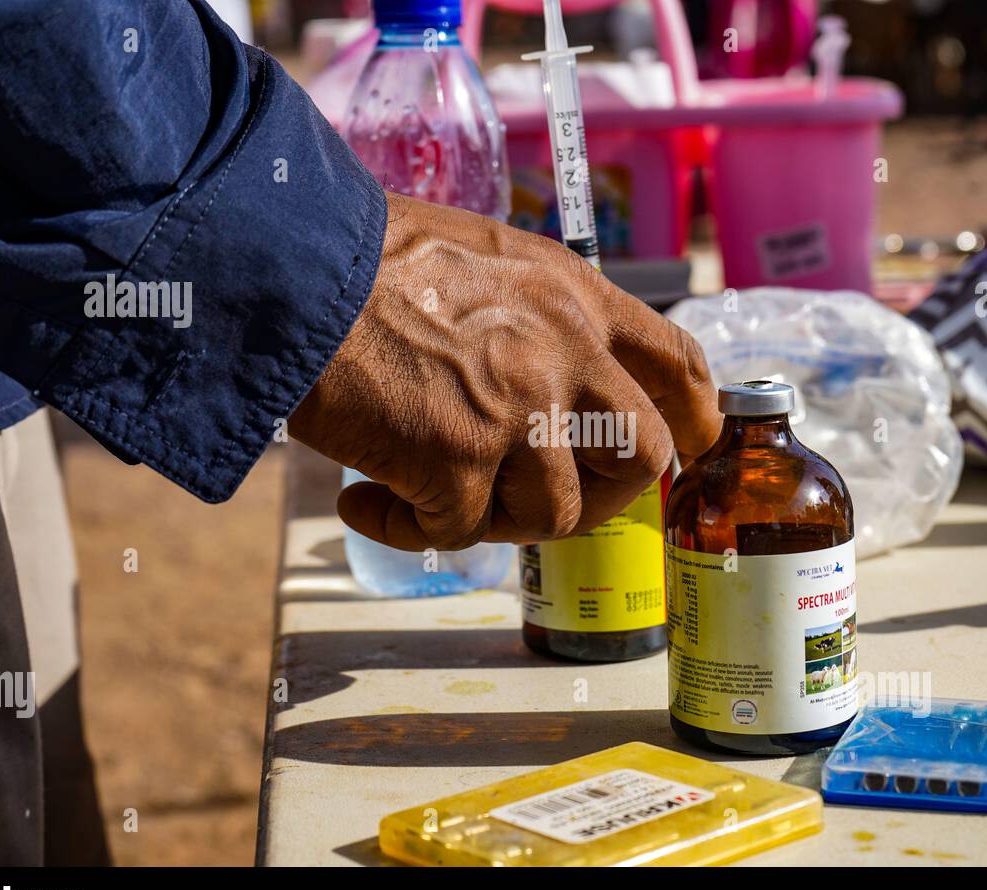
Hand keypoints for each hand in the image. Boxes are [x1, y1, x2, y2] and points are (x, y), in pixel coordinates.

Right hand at [290, 192, 719, 550]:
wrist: (289, 264)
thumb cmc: (367, 258)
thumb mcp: (488, 260)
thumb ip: (541, 318)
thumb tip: (558, 386)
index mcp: (576, 298)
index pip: (678, 361)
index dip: (696, 416)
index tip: (692, 445)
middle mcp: (565, 352)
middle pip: (642, 458)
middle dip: (605, 496)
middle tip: (547, 501)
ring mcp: (517, 410)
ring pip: (552, 513)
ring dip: (495, 518)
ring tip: (430, 492)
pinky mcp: (457, 461)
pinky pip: (457, 533)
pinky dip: (407, 527)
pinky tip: (363, 499)